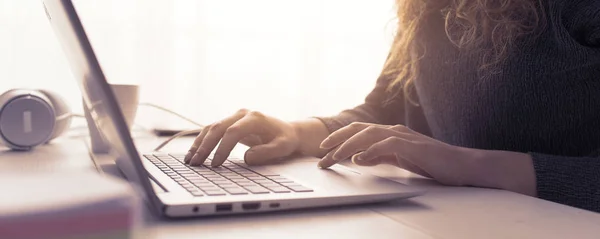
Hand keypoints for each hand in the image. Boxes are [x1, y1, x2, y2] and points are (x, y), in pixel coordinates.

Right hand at [184, 109, 299, 166]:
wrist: (287, 131)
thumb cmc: (286, 140)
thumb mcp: (283, 147)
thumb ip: (267, 152)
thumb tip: (246, 158)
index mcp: (255, 118)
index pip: (233, 132)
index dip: (222, 148)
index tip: (216, 164)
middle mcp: (242, 114)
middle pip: (218, 128)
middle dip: (205, 146)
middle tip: (196, 163)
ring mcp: (234, 117)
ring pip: (211, 128)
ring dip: (199, 144)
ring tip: (190, 160)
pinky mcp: (230, 124)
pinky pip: (212, 131)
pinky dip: (202, 142)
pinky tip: (194, 154)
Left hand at [318, 122, 477, 185]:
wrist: (461, 164)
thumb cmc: (432, 162)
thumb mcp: (399, 160)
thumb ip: (380, 157)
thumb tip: (359, 157)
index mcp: (390, 133)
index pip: (359, 131)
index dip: (340, 138)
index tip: (324, 150)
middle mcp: (394, 130)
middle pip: (359, 129)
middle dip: (337, 139)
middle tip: (321, 152)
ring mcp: (404, 136)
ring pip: (369, 135)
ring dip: (349, 145)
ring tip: (334, 156)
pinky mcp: (413, 145)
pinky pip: (388, 145)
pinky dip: (372, 150)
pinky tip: (360, 158)